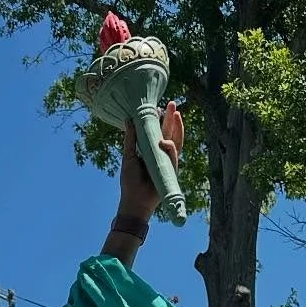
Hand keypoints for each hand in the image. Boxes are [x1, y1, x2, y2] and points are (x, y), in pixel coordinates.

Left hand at [118, 101, 182, 221]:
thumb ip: (130, 139)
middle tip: (173, 103)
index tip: (161, 106)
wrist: (134, 202)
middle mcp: (161, 154)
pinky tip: (164, 142)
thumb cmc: (129, 182)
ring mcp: (168, 162)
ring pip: (176, 142)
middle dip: (172, 118)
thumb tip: (129, 119)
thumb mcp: (128, 157)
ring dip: (177, 128)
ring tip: (176, 115)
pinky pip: (174, 157)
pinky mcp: (172, 171)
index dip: (161, 119)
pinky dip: (170, 148)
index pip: (158, 131)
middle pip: (169, 133)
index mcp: (151, 150)